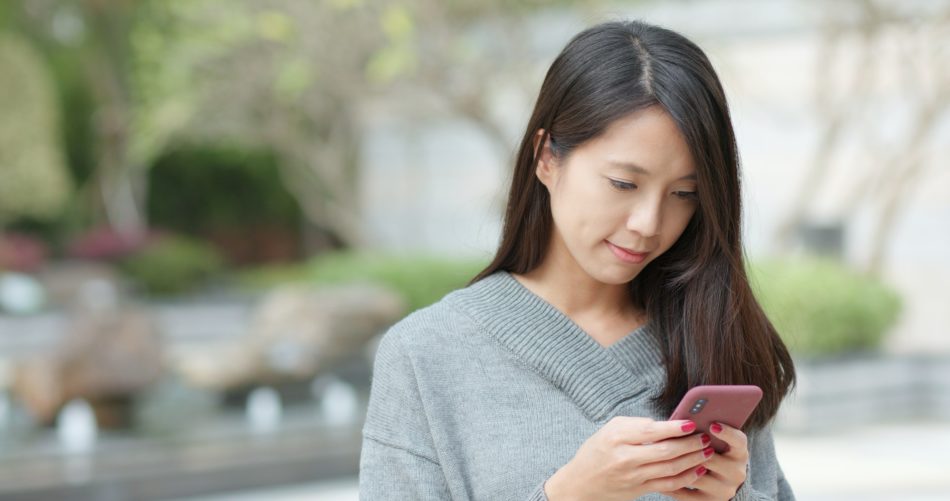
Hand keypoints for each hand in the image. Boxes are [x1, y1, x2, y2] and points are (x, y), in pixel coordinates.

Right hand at [544, 417, 713, 500]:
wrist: (580, 483)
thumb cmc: (596, 451)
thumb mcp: (609, 430)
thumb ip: (636, 425)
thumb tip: (666, 424)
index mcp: (616, 437)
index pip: (651, 431)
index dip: (674, 427)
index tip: (691, 423)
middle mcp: (624, 458)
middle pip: (665, 451)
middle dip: (690, 444)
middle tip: (705, 437)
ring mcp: (632, 477)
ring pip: (670, 469)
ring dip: (692, 460)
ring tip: (707, 451)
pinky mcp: (638, 491)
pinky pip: (668, 485)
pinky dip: (686, 478)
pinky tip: (697, 470)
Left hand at [661, 422, 748, 500]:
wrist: (719, 481)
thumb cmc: (711, 452)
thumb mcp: (715, 441)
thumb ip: (705, 430)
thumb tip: (684, 420)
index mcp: (739, 453)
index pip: (738, 441)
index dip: (727, 433)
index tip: (712, 425)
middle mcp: (736, 473)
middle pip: (712, 460)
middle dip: (690, 450)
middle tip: (671, 440)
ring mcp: (724, 489)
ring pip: (697, 477)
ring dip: (677, 466)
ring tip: (659, 456)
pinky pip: (686, 494)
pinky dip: (670, 484)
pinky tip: (657, 474)